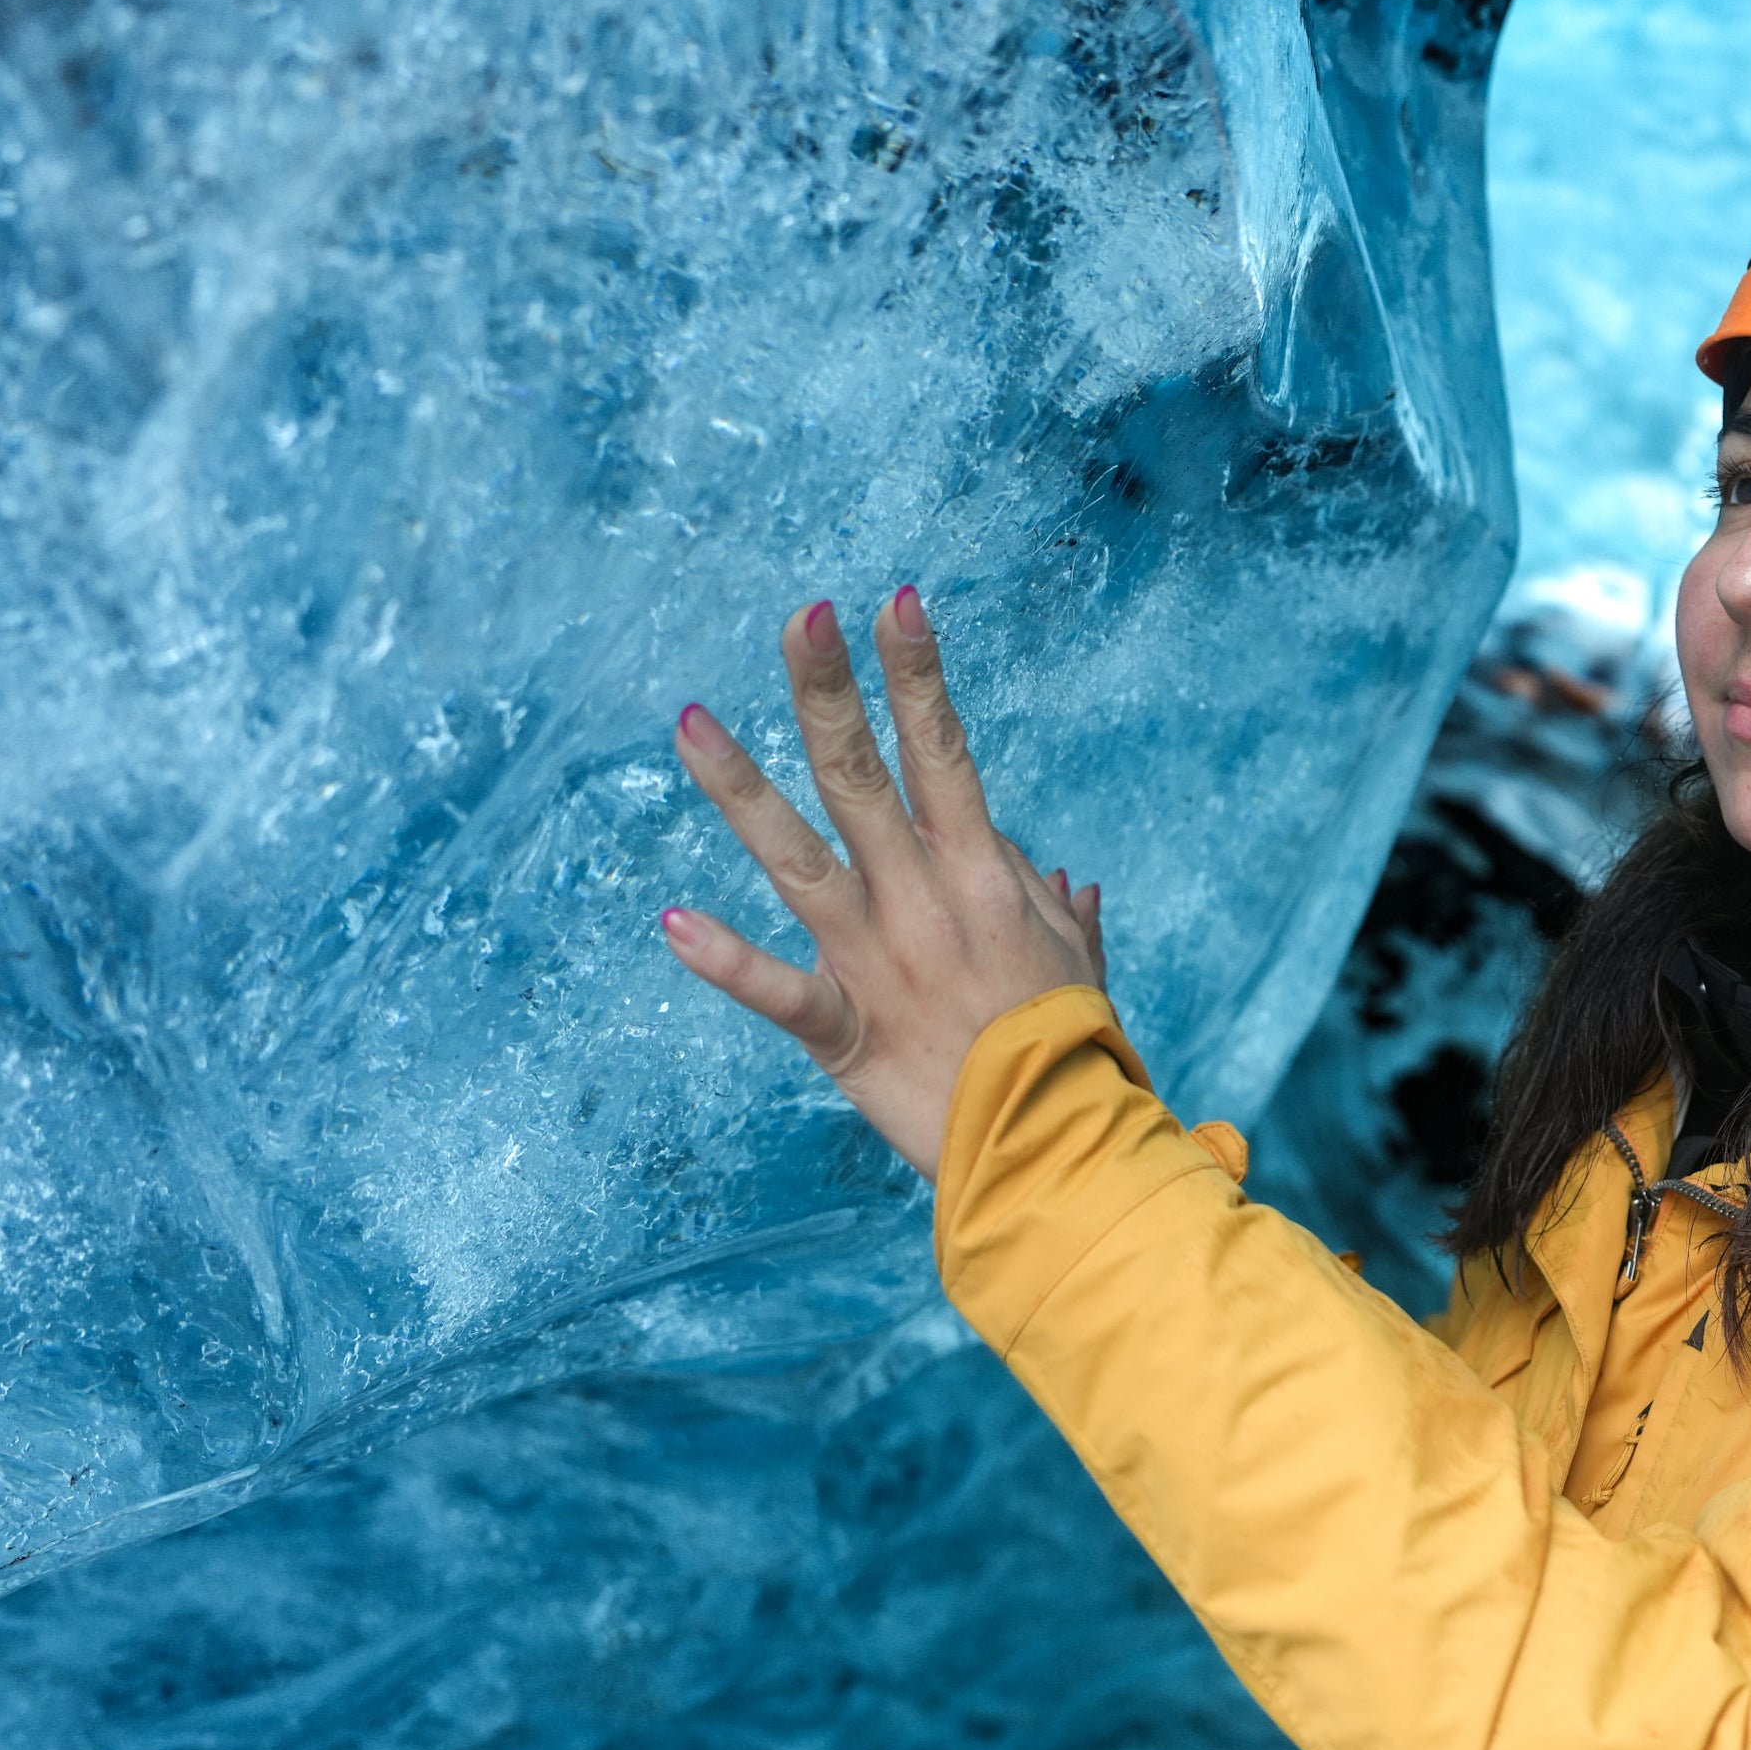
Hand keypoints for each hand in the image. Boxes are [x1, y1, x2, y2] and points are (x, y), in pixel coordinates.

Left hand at [663, 587, 1106, 1181]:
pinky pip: (778, 991)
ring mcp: (879, 962)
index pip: (945, 751)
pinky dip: (727, 961)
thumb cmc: (1074, 1052)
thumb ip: (1060, 910)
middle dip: (829, 690)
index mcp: (982, 876)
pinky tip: (674, 921)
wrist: (1062, 1147)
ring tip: (688, 720)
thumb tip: (1065, 874)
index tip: (895, 601)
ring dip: (740, 786)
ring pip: (798, 857)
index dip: (918, 675)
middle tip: (800, 615)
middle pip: (863, 777)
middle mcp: (924, 902)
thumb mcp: (1076, 963)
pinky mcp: (845, 1032)